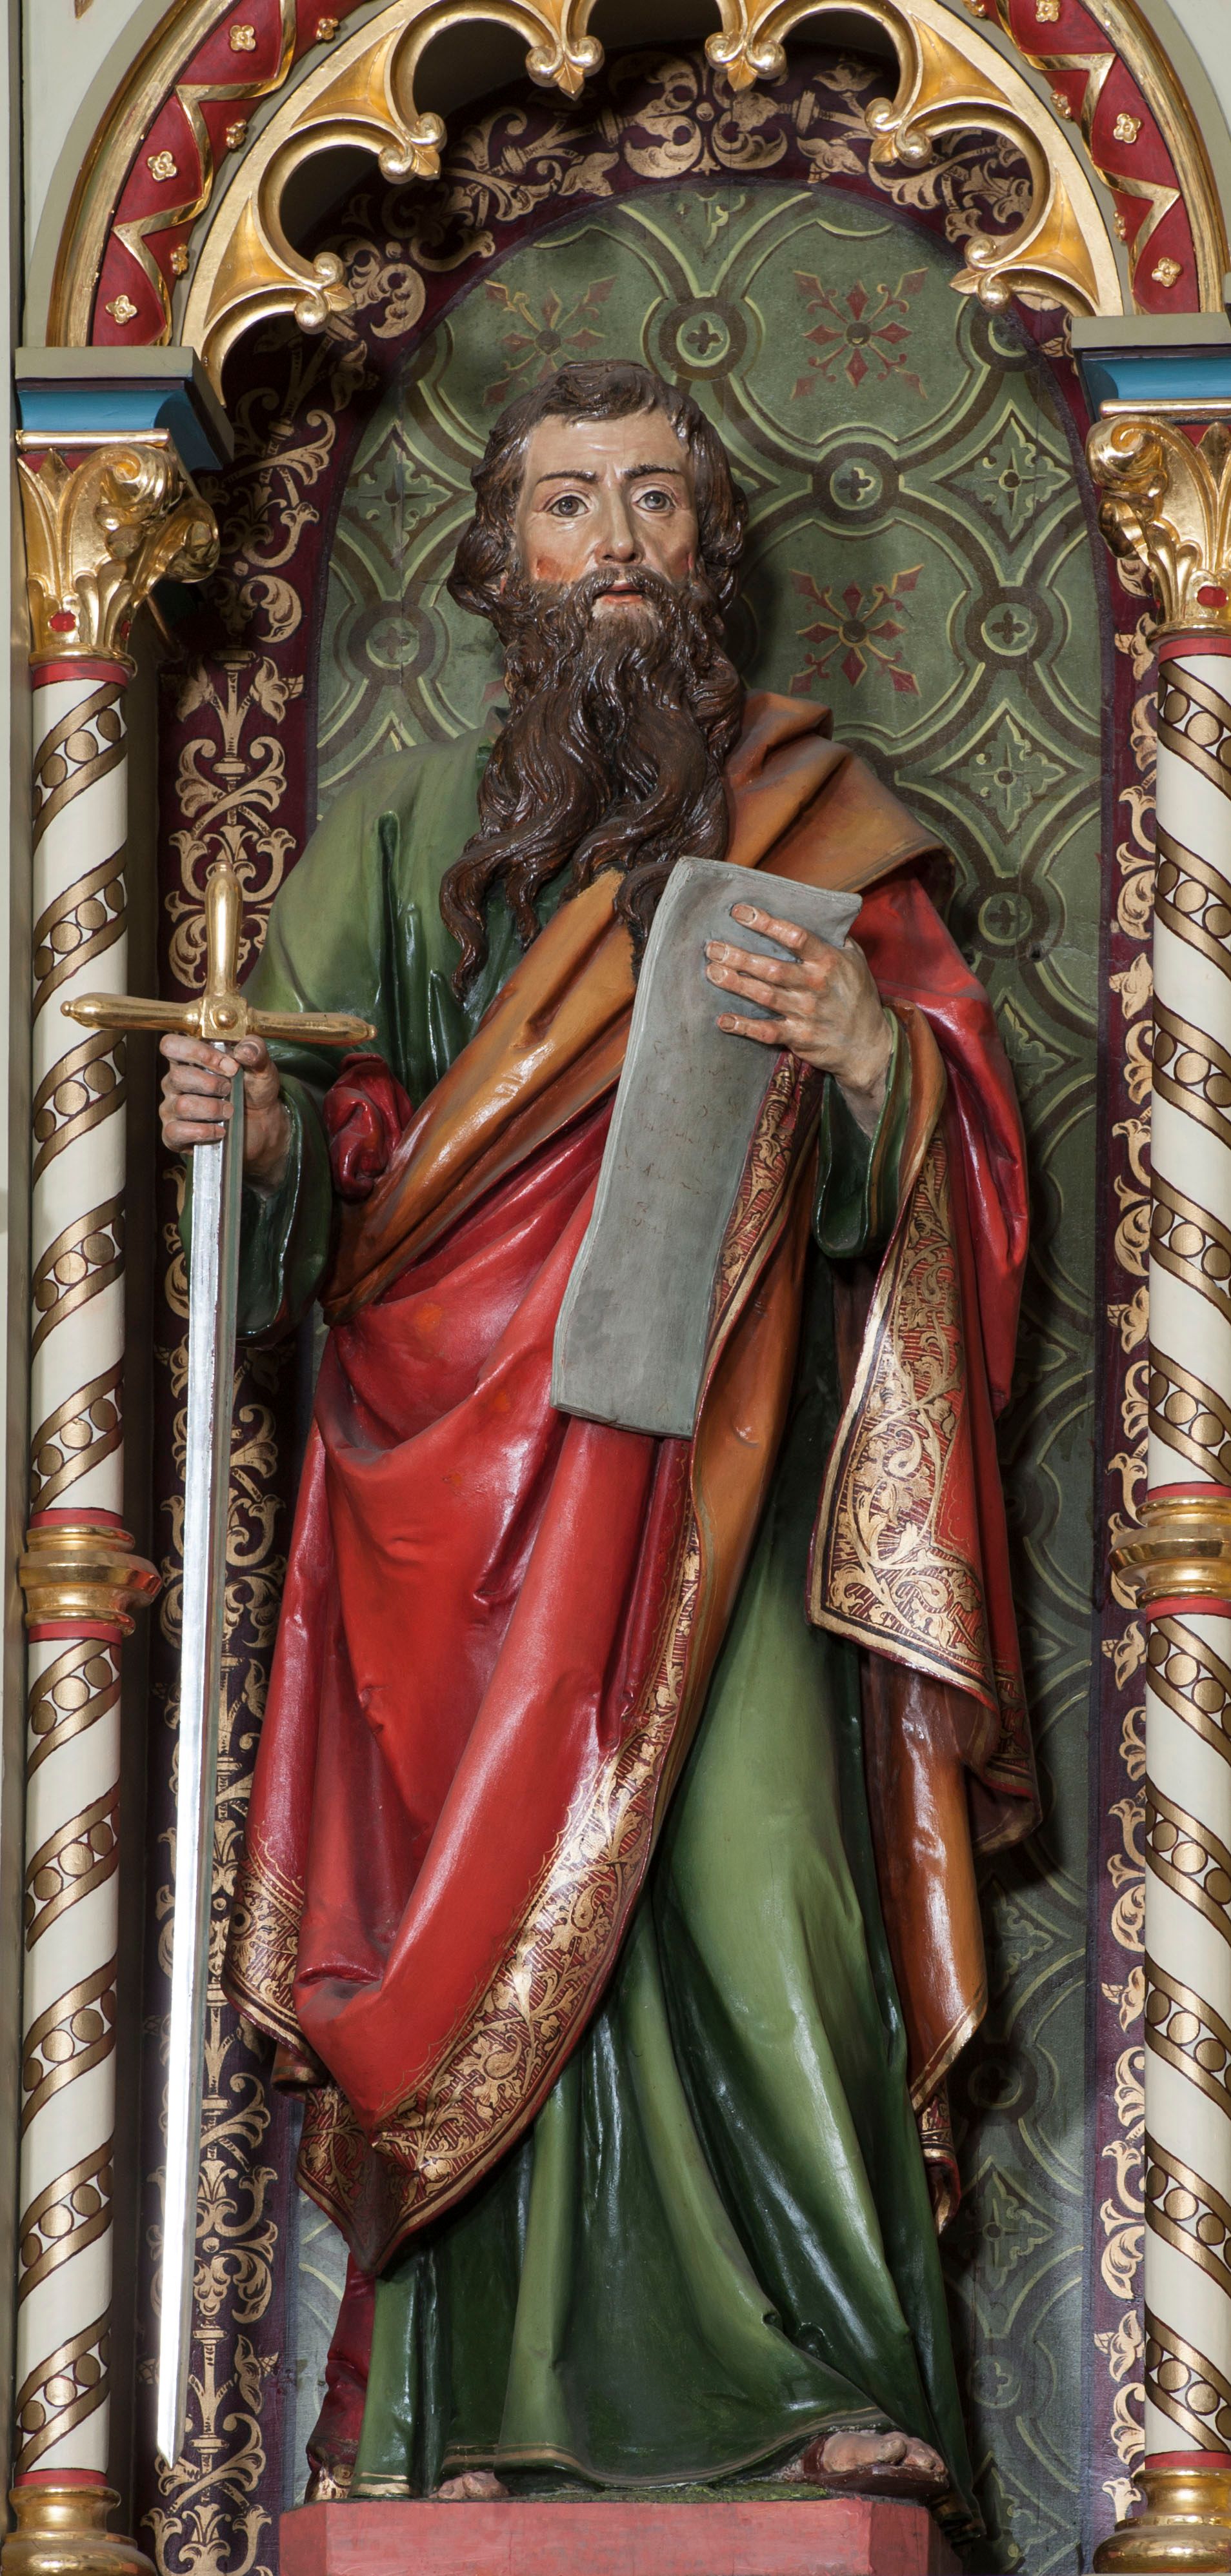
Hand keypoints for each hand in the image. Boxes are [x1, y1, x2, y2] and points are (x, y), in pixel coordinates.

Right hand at [159, 1032, 289, 1188]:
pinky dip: (203, 1131)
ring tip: (229, 1111)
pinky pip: (176, 1132)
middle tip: (230, 1090)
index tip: (229, 1065)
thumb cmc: (253, 1092)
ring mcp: (172, 1109)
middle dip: (211, 1084)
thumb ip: (256, 1052)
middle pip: (178, 1077)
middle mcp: (175, 1083)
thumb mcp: (261, 1068)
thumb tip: (245, 1048)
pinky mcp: (174, 1135)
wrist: (261, 1125)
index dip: (198, 1053)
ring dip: (212, 1109)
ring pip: (182, 1106)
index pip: (171, 1045)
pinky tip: (220, 1130)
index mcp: (188, 1060)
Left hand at [705, 900, 891, 1133]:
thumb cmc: (858, 997)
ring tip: (712, 971)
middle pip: (772, 968)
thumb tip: (815, 913)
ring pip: (765, 996)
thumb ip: (835, 939)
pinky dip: (744, 1027)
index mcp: (828, 961)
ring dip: (736, 984)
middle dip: (740, 956)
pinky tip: (723, 1020)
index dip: (766, 923)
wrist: (868, 1045)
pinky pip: (767, 1031)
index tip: (740, 912)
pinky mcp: (799, 1037)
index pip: (795, 937)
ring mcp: (806, 1013)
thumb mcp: (855, 961)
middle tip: (713, 946)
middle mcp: (815, 986)